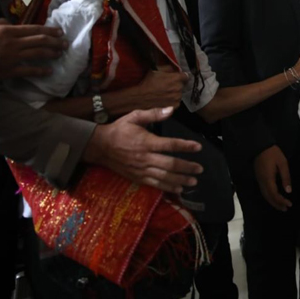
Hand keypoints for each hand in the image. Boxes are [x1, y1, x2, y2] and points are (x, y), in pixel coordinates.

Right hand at [0, 19, 66, 82]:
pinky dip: (40, 70)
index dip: (49, 30)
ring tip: (60, 54)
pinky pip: (28, 71)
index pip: (34, 29)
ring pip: (37, 54)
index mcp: (7, 31)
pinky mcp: (8, 71)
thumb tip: (12, 24)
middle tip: (65, 43)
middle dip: (55, 42)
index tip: (59, 31)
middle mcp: (13, 43)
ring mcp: (12, 58)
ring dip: (51, 54)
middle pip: (40, 41)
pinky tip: (49, 71)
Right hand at [83, 106, 203, 193]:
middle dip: (186, 167)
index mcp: (146, 142)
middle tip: (200, 169)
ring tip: (193, 181)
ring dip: (180, 179)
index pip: (169, 145)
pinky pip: (154, 184)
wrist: (99, 146)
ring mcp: (141, 169)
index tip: (198, 147)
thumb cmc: (119, 129)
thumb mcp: (134, 116)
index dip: (185, 146)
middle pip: (170, 164)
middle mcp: (145, 157)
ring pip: (164, 176)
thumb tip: (171, 109)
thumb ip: (153, 114)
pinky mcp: (137, 177)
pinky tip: (178, 189)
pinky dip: (167, 187)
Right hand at [134, 69, 187, 109]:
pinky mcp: (174, 106)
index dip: (181, 76)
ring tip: (165, 92)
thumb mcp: (157, 69)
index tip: (178, 77)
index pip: (186, 76)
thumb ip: (169, 68)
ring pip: (179, 93)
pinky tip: (165, 98)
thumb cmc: (147, 82)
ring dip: (175, 92)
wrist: (140, 97)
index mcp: (176, 78)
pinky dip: (172, 100)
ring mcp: (177, 98)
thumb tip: (175, 68)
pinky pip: (176, 101)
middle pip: (182, 85)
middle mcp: (179, 88)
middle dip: (177, 84)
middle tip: (168, 85)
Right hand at [254, 145, 291, 210]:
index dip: (281, 201)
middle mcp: (262, 182)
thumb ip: (286, 177)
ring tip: (281, 206)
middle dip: (277, 204)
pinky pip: (263, 191)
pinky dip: (269, 197)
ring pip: (265, 195)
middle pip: (268, 197)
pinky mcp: (258, 178)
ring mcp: (259, 180)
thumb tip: (288, 191)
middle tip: (286, 209)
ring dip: (273, 202)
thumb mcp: (283, 163)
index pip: (274, 194)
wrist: (260, 145)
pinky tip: (274, 198)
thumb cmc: (273, 153)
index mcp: (268, 178)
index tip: (289, 204)